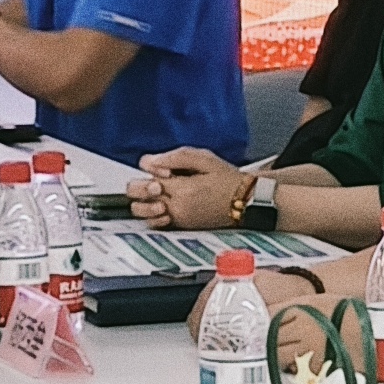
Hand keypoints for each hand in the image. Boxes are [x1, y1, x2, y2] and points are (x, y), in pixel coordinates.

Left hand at [131, 149, 245, 231]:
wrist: (245, 201)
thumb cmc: (227, 179)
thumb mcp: (203, 158)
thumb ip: (174, 158)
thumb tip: (149, 162)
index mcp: (182, 189)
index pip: (145, 182)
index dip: (148, 172)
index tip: (161, 169)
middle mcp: (177, 208)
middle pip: (138, 201)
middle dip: (138, 188)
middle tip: (153, 181)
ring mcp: (179, 219)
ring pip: (143, 215)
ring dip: (143, 203)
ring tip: (157, 194)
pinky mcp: (182, 226)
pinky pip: (156, 224)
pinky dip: (153, 215)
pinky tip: (163, 206)